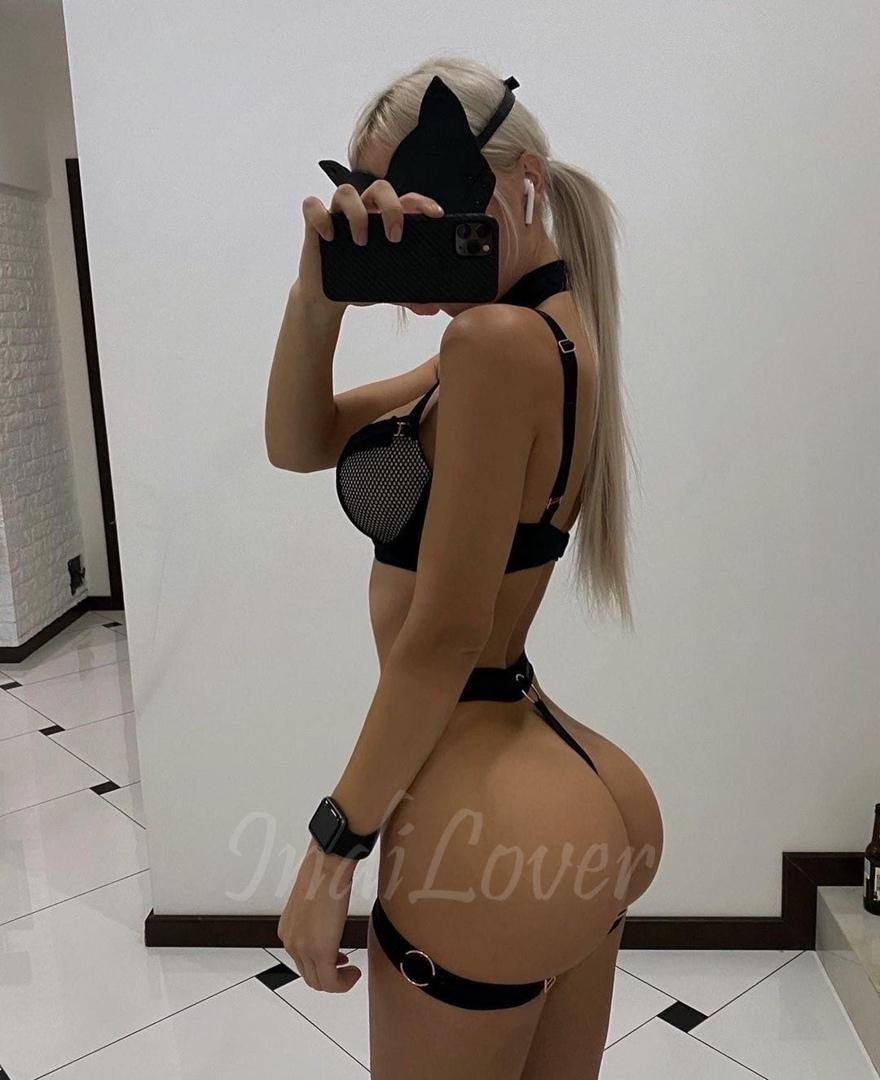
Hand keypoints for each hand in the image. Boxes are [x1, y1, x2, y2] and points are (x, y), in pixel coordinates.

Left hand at [276, 836, 362, 991]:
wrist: (327, 865)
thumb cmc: (322, 873)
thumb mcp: (313, 901)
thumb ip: (315, 918)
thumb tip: (328, 920)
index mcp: (288, 930)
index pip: (302, 962)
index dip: (322, 966)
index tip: (337, 961)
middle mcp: (291, 942)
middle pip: (309, 976)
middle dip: (331, 977)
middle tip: (347, 970)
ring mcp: (303, 948)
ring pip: (319, 983)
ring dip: (339, 982)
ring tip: (352, 972)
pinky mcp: (319, 951)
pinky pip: (330, 983)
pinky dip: (344, 984)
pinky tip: (354, 973)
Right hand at [296, 180, 444, 308]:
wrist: (328, 297)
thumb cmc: (359, 283)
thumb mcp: (389, 289)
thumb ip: (411, 295)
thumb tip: (432, 308)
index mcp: (384, 220)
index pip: (406, 200)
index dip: (422, 202)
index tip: (435, 215)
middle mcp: (363, 211)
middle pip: (380, 188)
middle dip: (391, 207)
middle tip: (395, 237)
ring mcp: (337, 214)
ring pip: (346, 192)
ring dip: (357, 214)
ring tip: (361, 242)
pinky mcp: (314, 223)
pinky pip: (313, 206)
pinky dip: (321, 218)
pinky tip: (329, 237)